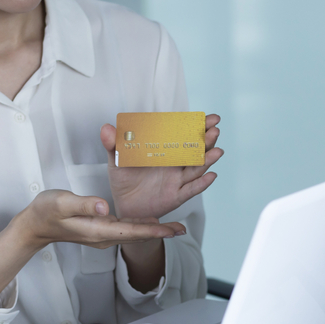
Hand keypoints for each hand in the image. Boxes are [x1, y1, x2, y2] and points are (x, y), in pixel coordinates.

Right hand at [16, 189, 185, 249]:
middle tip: (183, 230)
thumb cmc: (46, 212)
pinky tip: (151, 221)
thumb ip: (84, 204)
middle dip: (161, 232)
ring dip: (154, 229)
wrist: (34, 225)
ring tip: (174, 227)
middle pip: (138, 234)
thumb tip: (104, 207)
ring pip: (134, 232)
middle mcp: (104, 235)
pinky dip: (142, 225)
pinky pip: (126, 228)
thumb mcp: (62, 203)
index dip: (153, 229)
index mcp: (98, 230)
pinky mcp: (101, 228)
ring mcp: (103, 234)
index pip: (132, 230)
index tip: (172, 230)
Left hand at [102, 114, 223, 220]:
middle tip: (214, 130)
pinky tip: (211, 175)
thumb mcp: (116, 159)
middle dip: (206, 140)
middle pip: (196, 151)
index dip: (198, 127)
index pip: (185, 136)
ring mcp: (177, 180)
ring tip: (217, 151)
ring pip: (196, 169)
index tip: (209, 118)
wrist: (123, 205)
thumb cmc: (123, 180)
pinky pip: (191, 190)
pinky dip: (202, 184)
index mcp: (165, 151)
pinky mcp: (175, 196)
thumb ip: (112, 144)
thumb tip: (107, 127)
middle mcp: (175, 164)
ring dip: (208, 160)